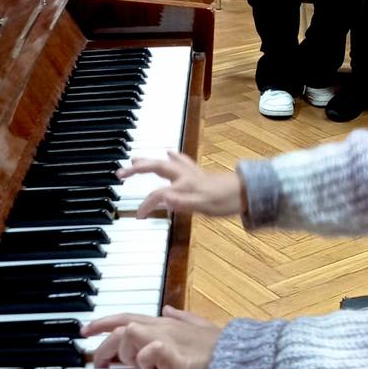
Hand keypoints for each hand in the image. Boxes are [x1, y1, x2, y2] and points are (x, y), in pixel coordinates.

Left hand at [81, 305, 220, 368]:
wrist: (233, 357)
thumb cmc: (215, 346)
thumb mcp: (196, 327)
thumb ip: (180, 317)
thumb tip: (168, 308)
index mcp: (164, 322)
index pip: (126, 316)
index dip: (103, 321)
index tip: (85, 330)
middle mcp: (161, 326)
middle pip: (122, 326)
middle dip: (104, 342)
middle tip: (96, 362)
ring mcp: (166, 338)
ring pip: (129, 334)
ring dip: (124, 352)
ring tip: (131, 368)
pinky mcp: (173, 354)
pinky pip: (150, 350)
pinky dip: (142, 358)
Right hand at [116, 149, 244, 218]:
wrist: (247, 192)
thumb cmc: (226, 201)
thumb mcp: (203, 207)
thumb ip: (180, 203)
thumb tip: (160, 199)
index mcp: (183, 185)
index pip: (157, 195)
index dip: (145, 205)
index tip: (137, 216)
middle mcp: (184, 176)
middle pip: (156, 168)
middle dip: (137, 170)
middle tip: (120, 173)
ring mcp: (191, 173)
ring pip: (166, 162)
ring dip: (150, 161)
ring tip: (135, 159)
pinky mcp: (199, 173)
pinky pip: (180, 161)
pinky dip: (172, 157)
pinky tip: (169, 152)